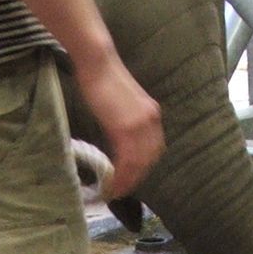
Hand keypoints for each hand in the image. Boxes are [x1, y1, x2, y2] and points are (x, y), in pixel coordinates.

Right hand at [72, 52, 162, 200]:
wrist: (98, 62)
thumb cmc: (103, 78)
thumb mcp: (122, 102)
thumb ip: (126, 120)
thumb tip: (120, 136)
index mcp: (152, 114)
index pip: (154, 148)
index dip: (144, 166)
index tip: (133, 177)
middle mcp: (151, 120)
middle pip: (149, 158)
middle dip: (137, 177)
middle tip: (123, 189)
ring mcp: (140, 125)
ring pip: (139, 163)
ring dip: (129, 180)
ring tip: (116, 191)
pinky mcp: (125, 129)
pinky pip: (127, 160)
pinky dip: (121, 175)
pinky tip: (113, 183)